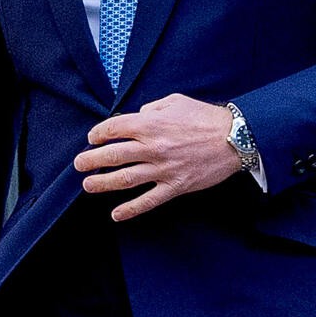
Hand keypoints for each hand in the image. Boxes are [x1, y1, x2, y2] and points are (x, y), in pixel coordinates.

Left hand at [76, 93, 241, 221]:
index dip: (98, 134)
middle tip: (79, 164)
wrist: (236, 138)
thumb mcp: (175, 102)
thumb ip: (151, 109)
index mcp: (150, 124)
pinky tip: (116, 214)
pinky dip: (130, 209)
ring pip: (124, 179)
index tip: (93, 139)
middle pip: (112, 155)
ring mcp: (163, 169)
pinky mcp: (175, 186)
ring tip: (88, 184)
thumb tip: (136, 116)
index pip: (113, 129)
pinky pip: (148, 201)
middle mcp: (152, 147)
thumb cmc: (205, 118)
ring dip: (102, 183)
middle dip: (91, 160)